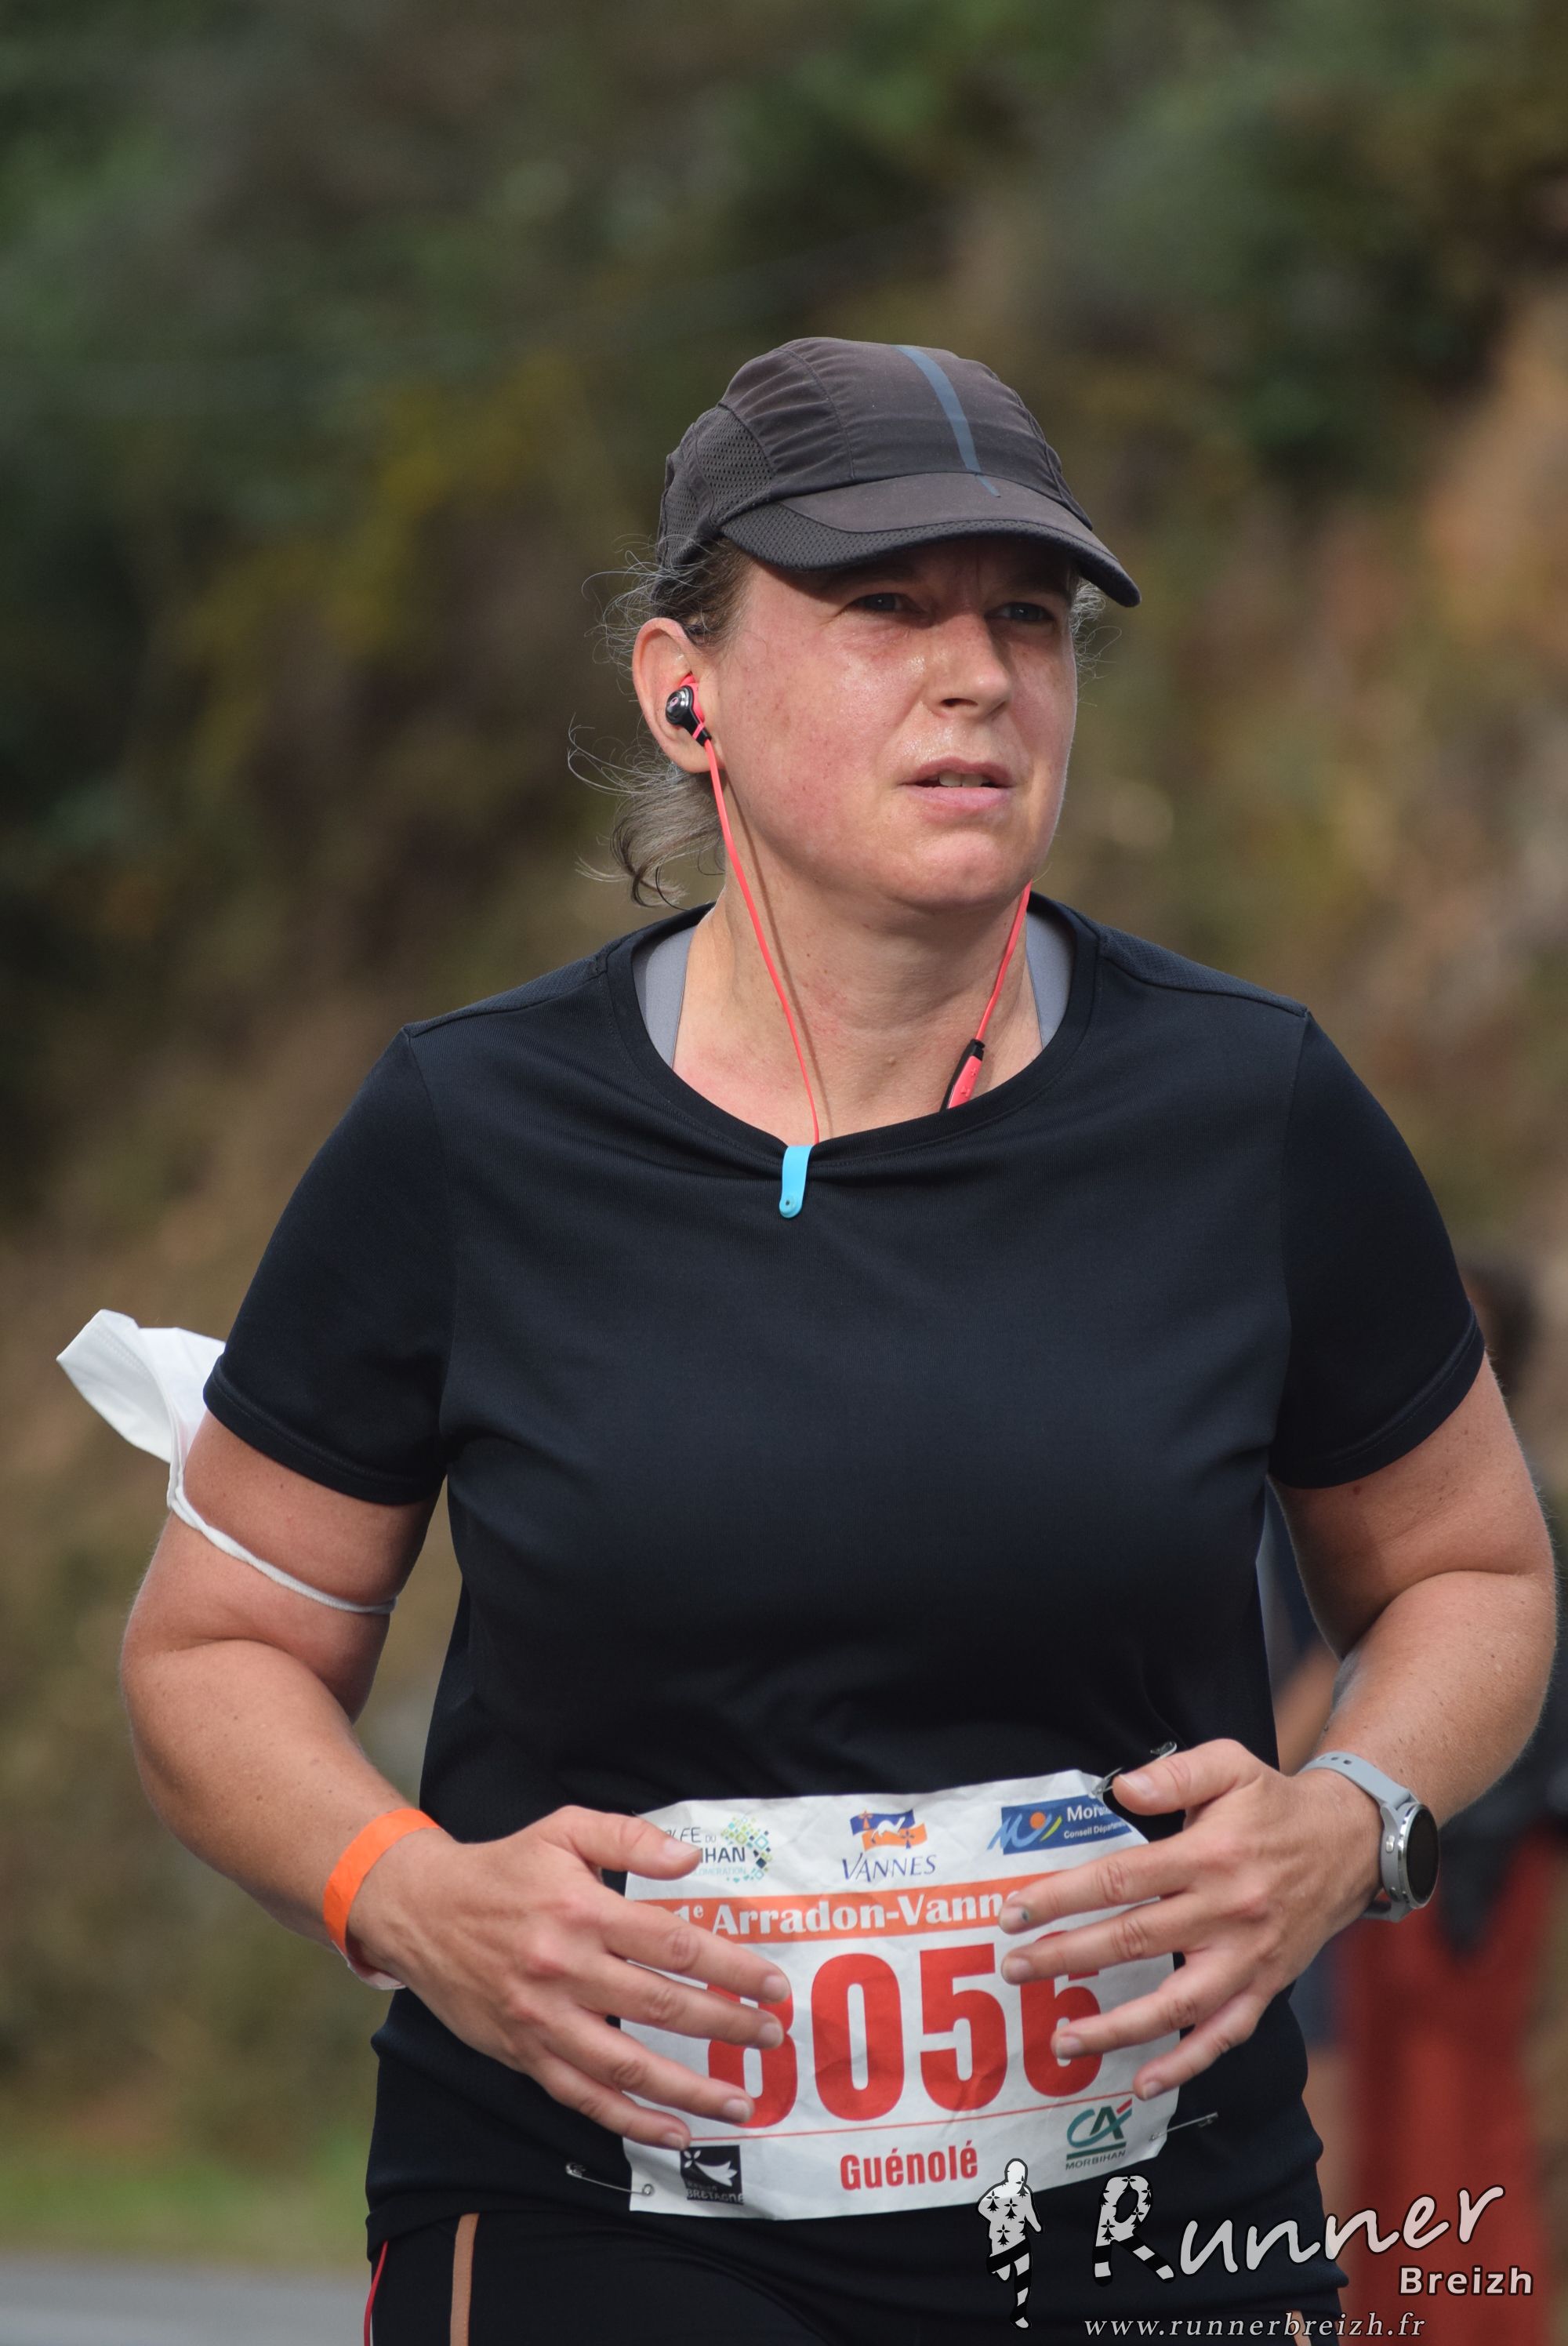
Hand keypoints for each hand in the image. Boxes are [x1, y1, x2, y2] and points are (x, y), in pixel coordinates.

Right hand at [346, 1804, 790, 2149]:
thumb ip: (630, 1838)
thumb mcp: (565, 1829)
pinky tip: (674, 2132)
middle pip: (661, 2005)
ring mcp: (542, 2019)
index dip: (730, 1966)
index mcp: (582, 1909)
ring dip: (690, 2088)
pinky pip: (584, 2098)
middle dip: (726, 2024)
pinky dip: (631, 2121)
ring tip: (741, 2099)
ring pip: (627, 2066)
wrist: (422, 1912)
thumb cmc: (505, 1868)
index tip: (771, 1982)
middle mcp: (564, 1968)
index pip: (674, 1944)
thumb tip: (690, 1859)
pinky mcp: (525, 2054)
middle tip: (770, 2034)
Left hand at [994, 1740, 1381, 2098]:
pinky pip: (1223, 2035)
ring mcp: (1248, 1958)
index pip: (1121, 1879)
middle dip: (1067, 1957)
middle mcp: (1228, 1912)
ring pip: (1176, 2005)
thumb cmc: (1274, 1803)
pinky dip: (1185, 2065)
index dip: (1063, 1897)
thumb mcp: (1230, 1764)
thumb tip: (1122, 1789)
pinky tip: (1144, 2083)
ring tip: (1063, 2040)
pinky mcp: (1265, 1987)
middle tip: (1015, 1969)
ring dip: (1116, 2028)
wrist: (1350, 1844)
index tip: (1016, 1912)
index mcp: (1210, 1855)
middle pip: (1135, 1941)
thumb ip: (1174, 1775)